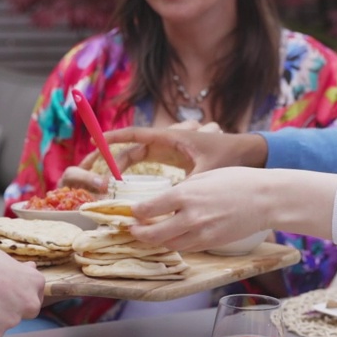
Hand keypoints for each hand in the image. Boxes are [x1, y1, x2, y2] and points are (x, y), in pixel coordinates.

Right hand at [0, 212, 43, 336]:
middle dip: (5, 312)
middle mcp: (30, 304)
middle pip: (19, 315)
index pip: (31, 299)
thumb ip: (20, 272)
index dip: (14, 299)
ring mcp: (12, 321)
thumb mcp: (7, 260)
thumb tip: (31, 267)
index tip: (0, 296)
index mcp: (35, 283)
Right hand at [102, 127, 268, 174]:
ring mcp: (169, 148)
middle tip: (89, 170)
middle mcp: (167, 140)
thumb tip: (172, 201)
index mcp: (173, 137)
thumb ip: (189, 185)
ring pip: (137, 155)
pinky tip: (122, 186)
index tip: (95, 144)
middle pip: (131, 147)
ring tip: (100, 180)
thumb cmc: (229, 155)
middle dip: (110, 156)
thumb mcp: (208, 171)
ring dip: (119, 165)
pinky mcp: (173, 157)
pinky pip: (147, 161)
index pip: (137, 136)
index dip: (115, 139)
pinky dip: (133, 170)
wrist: (247, 151)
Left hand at [127, 168, 336, 249]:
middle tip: (133, 229)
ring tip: (152, 234)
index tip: (132, 212)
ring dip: (157, 241)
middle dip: (137, 234)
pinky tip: (175, 236)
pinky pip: (186, 248)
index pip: (147, 209)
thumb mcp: (205, 176)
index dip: (135, 213)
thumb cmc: (238, 181)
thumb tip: (165, 198)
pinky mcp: (211, 243)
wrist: (266, 199)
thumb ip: (183, 189)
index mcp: (185, 195)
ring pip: (168, 245)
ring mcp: (200, 234)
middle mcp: (189, 217)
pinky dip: (177, 243)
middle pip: (151, 235)